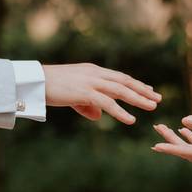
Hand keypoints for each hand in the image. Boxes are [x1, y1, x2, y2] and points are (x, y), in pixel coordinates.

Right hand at [42, 63, 160, 123]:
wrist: (34, 81)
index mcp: (92, 71)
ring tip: (152, 107)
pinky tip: (130, 120)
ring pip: (120, 90)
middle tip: (157, 98)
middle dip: (142, 90)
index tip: (149, 89)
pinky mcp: (84, 92)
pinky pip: (107, 103)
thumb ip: (87, 105)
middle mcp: (95, 74)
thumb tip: (98, 116)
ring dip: (138, 98)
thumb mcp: (71, 96)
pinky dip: (120, 112)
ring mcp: (90, 82)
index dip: (135, 83)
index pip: (119, 76)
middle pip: (124, 81)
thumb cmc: (49, 87)